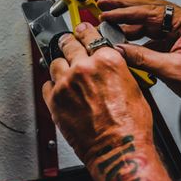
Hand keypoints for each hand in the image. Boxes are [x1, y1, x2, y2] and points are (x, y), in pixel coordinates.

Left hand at [41, 22, 153, 164]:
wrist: (117, 149)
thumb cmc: (130, 125)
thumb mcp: (133, 86)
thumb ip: (115, 69)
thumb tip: (107, 64)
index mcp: (107, 60)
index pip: (89, 35)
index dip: (83, 32)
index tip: (80, 31)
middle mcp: (84, 67)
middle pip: (68, 45)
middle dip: (68, 44)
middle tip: (67, 45)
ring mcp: (67, 83)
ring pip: (55, 64)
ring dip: (61, 66)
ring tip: (66, 73)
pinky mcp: (55, 101)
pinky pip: (47, 85)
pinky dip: (53, 86)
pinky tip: (61, 91)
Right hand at [98, 0, 180, 96]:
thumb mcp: (171, 69)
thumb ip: (142, 58)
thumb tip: (120, 50)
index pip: (152, 12)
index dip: (126, 12)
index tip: (108, 13)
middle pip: (150, 10)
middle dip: (126, 9)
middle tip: (105, 6)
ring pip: (151, 24)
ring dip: (130, 26)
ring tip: (110, 26)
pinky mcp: (177, 45)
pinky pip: (154, 38)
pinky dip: (138, 40)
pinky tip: (125, 43)